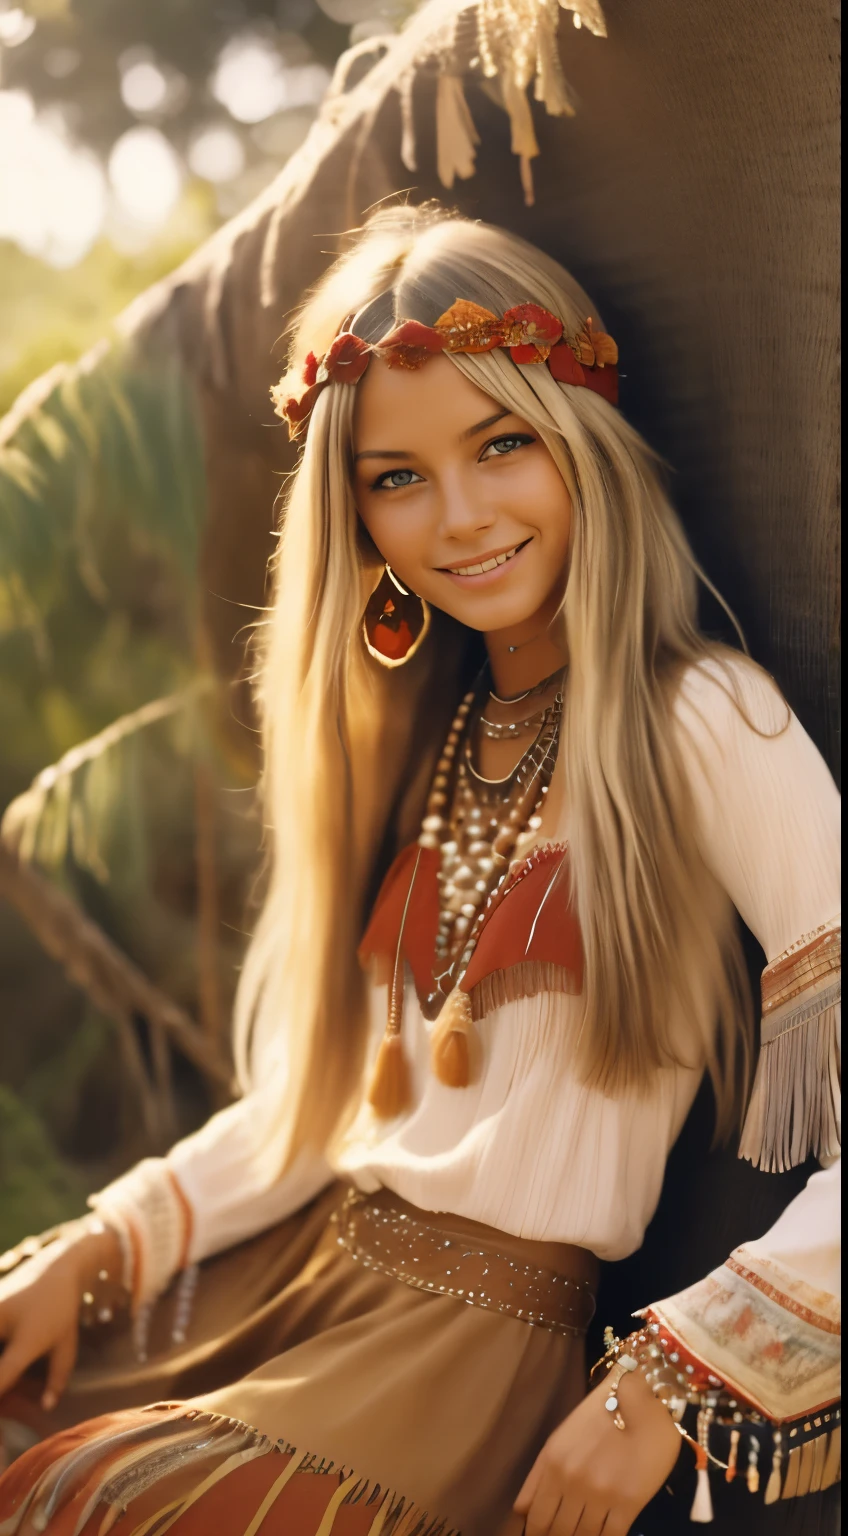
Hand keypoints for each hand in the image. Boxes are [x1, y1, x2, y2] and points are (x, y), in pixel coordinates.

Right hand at [0, 1223, 121, 1411]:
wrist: (55, 1268)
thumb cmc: (63, 1312)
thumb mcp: (66, 1345)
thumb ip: (58, 1378)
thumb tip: (47, 1407)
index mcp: (28, 1338)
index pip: (3, 1374)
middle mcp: (4, 1321)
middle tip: (7, 1371)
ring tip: (7, 1353)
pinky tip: (5, 1342)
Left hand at [514, 1364, 681, 1534]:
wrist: (643, 1396)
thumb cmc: (600, 1414)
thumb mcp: (561, 1439)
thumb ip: (539, 1476)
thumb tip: (521, 1513)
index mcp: (552, 1464)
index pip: (535, 1519)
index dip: (536, 1535)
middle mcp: (572, 1481)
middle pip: (558, 1532)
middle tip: (564, 1534)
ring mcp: (601, 1494)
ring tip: (583, 1533)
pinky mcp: (629, 1502)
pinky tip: (605, 1535)